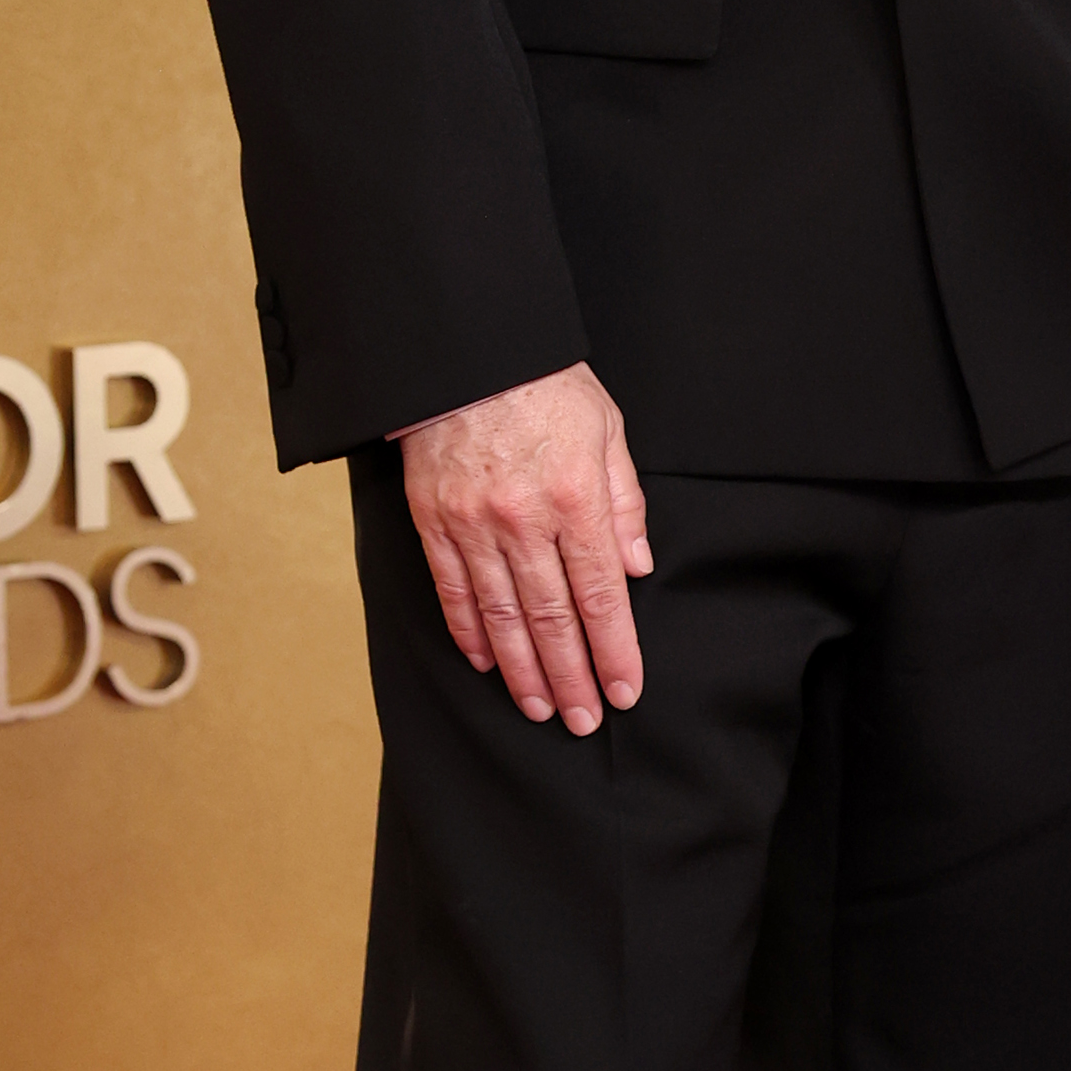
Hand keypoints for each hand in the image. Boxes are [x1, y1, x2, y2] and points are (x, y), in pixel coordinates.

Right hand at [398, 363, 651, 730]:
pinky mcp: (434, 520)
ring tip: (541, 707)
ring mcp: (473, 524)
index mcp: (574, 497)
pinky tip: (487, 663)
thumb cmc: (541, 384)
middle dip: (572, 676)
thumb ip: (623, 502)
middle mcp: (523, 519)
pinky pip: (453, 590)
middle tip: (584, 720)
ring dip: (523, 669)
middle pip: (552, 618)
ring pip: (501, 615)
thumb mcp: (606, 430)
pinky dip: (470, 632)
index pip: (600, 594)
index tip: (624, 689)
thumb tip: (636, 568)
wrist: (465, 349)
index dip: (614, 649)